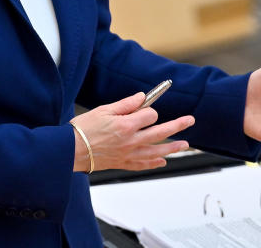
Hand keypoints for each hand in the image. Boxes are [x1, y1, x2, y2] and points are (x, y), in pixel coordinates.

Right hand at [70, 92, 194, 171]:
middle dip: (177, 125)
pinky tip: (162, 161)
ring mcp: (128, 154)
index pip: (150, 115)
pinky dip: (154, 162)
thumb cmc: (83, 129)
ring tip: (184, 144)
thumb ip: (125, 104)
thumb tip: (141, 97)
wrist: (70, 151)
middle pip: (160, 132)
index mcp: (126, 125)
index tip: (146, 107)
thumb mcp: (103, 110)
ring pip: (157, 151)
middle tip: (189, 120)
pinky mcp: (123, 163)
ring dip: (173, 147)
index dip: (150, 109)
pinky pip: (144, 164)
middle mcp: (131, 141)